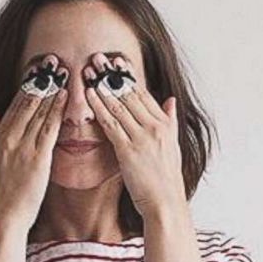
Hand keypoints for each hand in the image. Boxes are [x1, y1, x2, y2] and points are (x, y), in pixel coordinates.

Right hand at [0, 54, 67, 231]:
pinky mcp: (37, 158)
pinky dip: (57, 111)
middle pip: (27, 102)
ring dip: (52, 90)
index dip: (28, 85)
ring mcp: (23, 147)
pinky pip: (49, 129)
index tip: (38, 69)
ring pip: (39, 111)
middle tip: (52, 60)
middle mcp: (9, 138)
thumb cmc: (1, 193)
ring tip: (63, 71)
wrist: (5, 215)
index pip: (15, 104)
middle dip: (41, 80)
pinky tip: (66, 98)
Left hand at [83, 53, 185, 217]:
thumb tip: (171, 100)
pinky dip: (99, 108)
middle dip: (112, 75)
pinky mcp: (128, 150)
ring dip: (102, 86)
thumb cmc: (166, 179)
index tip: (116, 62)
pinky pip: (111, 124)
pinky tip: (88, 95)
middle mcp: (155, 128)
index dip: (128, 77)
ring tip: (89, 70)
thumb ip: (171, 121)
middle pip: (130, 95)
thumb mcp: (174, 146)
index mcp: (165, 126)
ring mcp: (142, 138)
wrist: (166, 203)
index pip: (144, 94)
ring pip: (119, 106)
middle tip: (97, 58)